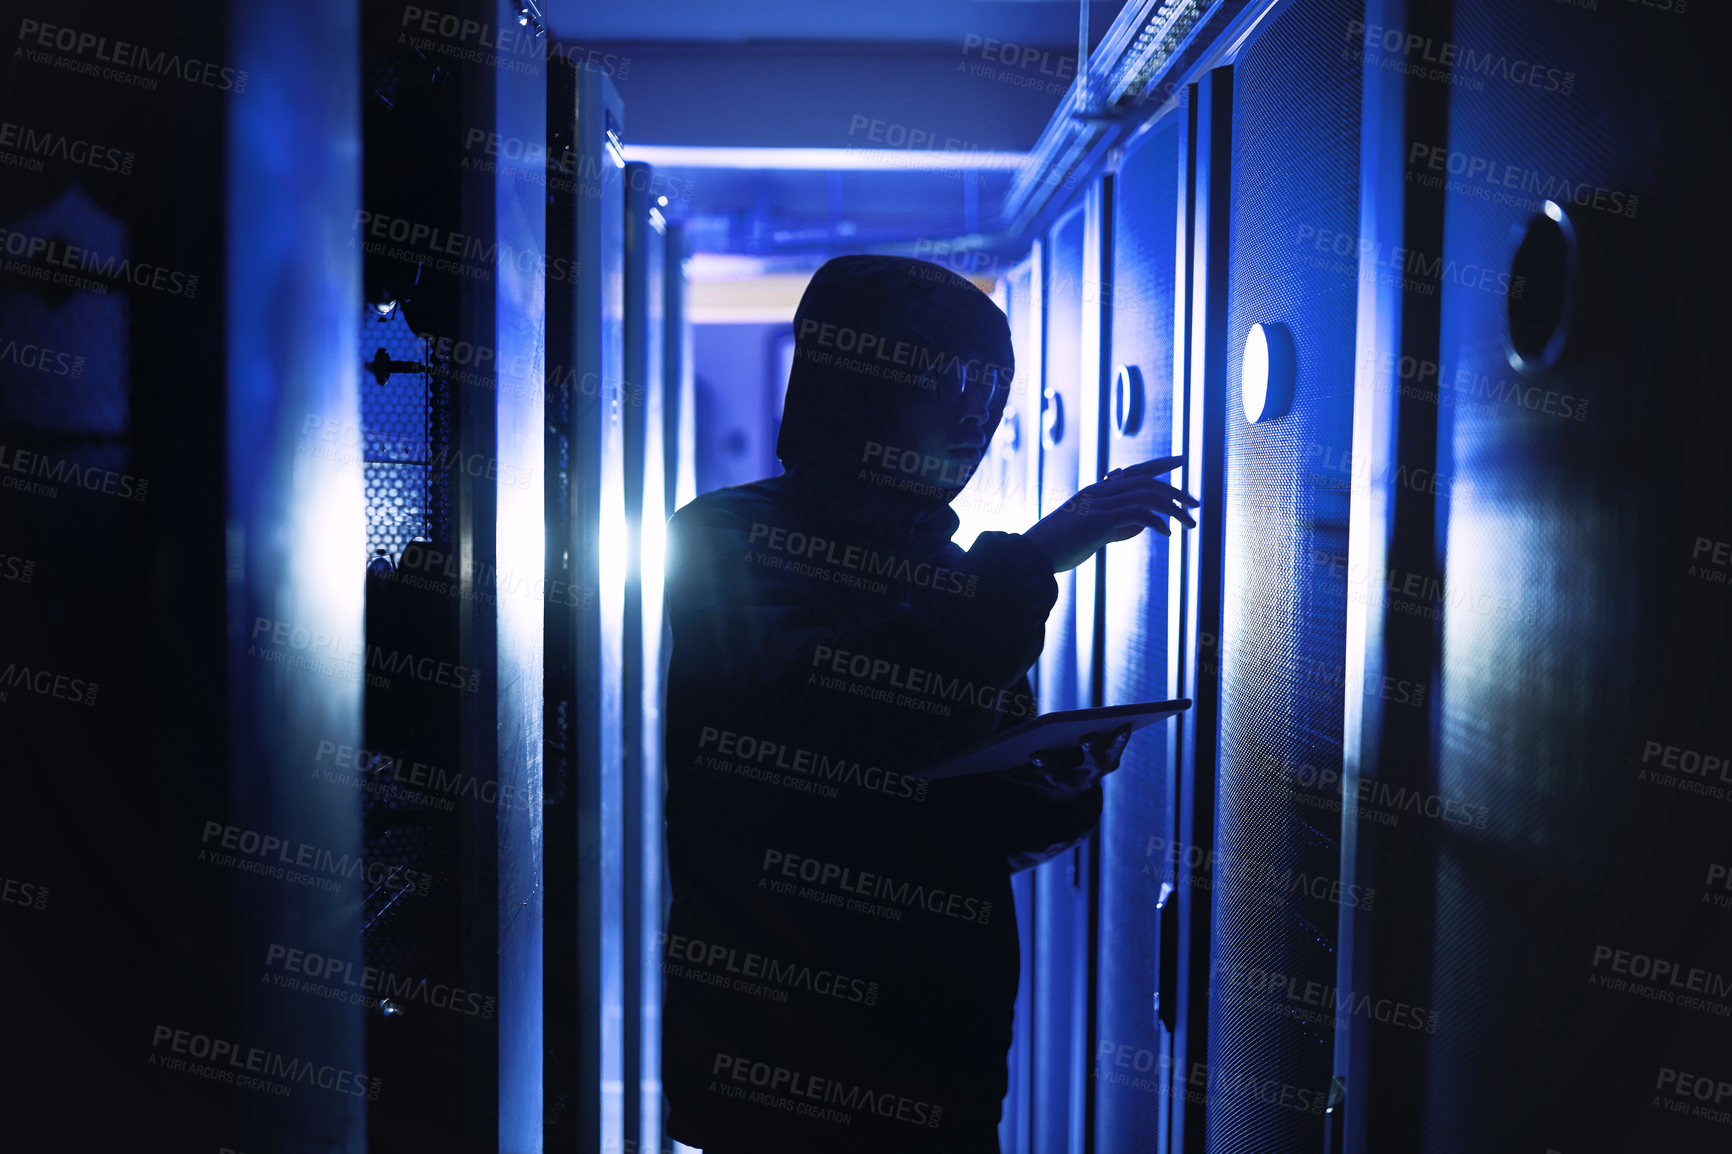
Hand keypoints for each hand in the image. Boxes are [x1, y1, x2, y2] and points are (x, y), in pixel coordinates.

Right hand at [994, 725, 1133, 800]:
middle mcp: (1084, 778)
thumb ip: (1012, 773)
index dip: (1046, 765)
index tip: (1037, 754)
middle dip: (1087, 751)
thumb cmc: (1044, 774)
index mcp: (1061, 781)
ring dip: (1116, 743)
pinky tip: (1128, 722)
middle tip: (1086, 738)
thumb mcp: (1027, 777)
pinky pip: (1119, 746)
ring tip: (1122, 727)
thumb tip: (986, 767)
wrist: (1071, 787)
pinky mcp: (1111, 757)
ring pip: (1109, 756)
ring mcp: (1100, 767)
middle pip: (1087, 765)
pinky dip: (1123, 736)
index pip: (1053, 774)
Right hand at [1021, 456, 1197, 572]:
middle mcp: (1100, 490)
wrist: (1033, 555)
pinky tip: (1167, 534)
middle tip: (1196, 504)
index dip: (1159, 464)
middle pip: (1146, 479)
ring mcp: (1099, 503)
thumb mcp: (1094, 532)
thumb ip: (1118, 525)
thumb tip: (1144, 525)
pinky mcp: (1099, 520)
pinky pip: (1138, 514)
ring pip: (1147, 495)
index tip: (1181, 460)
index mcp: (1097, 490)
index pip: (1135, 471)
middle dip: (1176, 490)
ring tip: (1190, 524)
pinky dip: (1157, 521)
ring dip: (1173, 509)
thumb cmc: (1060, 546)